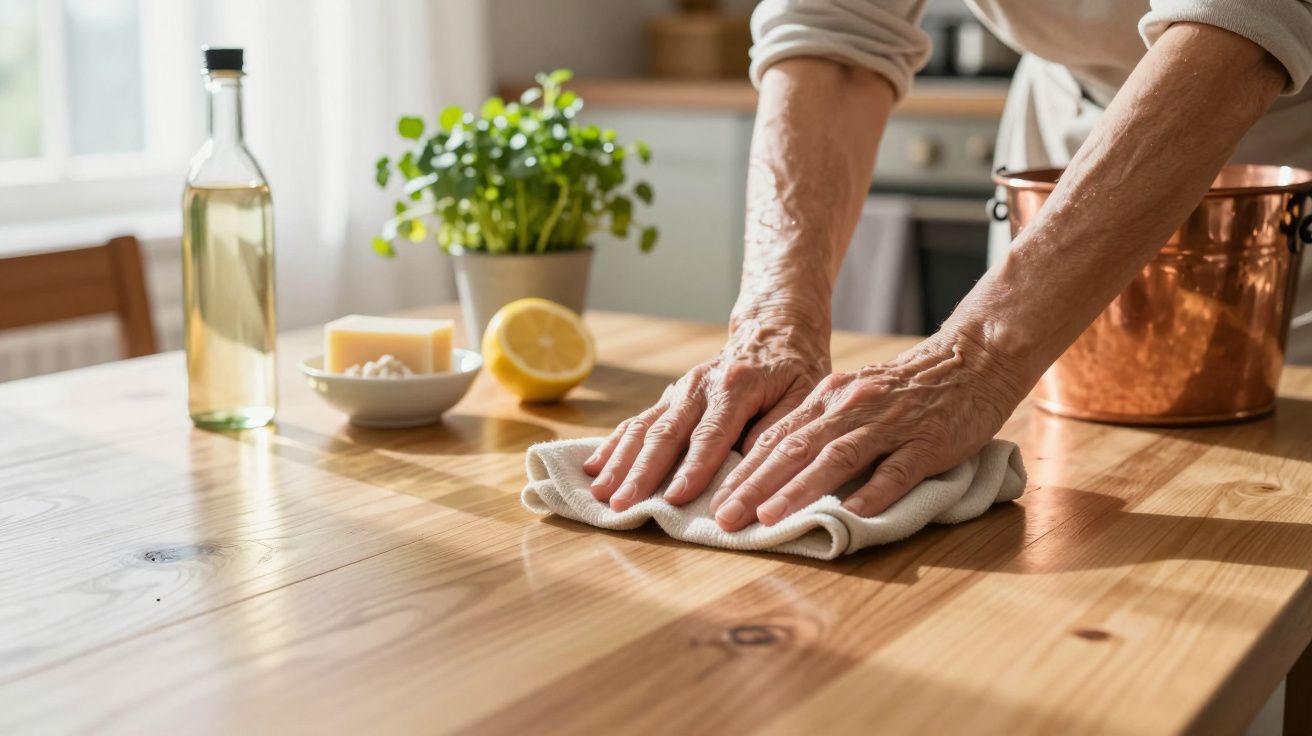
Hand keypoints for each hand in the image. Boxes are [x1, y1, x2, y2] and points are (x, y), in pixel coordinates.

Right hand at [584, 311, 828, 510]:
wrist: (771, 331)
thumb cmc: (793, 371)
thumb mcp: (804, 394)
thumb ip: (779, 428)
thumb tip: (750, 465)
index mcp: (736, 385)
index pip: (712, 433)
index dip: (694, 468)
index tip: (676, 498)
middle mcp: (700, 386)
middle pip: (666, 433)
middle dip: (642, 472)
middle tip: (623, 504)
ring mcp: (679, 391)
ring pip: (644, 427)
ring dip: (620, 462)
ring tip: (600, 492)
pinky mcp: (669, 399)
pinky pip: (636, 422)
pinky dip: (613, 445)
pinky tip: (593, 467)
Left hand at [707, 330, 1024, 530]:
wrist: (972, 360)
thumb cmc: (907, 390)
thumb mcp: (854, 400)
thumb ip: (821, 430)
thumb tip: (774, 473)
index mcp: (828, 399)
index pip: (775, 439)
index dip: (742, 473)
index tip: (714, 504)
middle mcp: (851, 407)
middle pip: (794, 450)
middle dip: (755, 487)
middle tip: (725, 519)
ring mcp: (890, 424)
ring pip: (836, 458)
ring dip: (799, 490)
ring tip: (770, 519)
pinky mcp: (929, 441)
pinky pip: (898, 469)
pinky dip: (873, 491)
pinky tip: (852, 513)